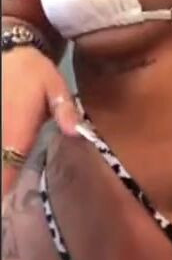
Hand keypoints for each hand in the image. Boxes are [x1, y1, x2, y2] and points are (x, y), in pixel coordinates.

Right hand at [1, 47, 79, 195]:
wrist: (9, 52)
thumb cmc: (35, 72)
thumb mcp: (56, 88)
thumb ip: (65, 111)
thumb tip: (76, 133)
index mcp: (17, 129)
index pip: (8, 166)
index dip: (4, 188)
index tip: (4, 207)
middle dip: (0, 185)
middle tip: (6, 206)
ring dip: (2, 172)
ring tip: (7, 192)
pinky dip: (2, 159)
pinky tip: (6, 168)